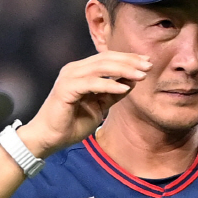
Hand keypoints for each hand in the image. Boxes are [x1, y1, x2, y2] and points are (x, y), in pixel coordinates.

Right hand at [20, 46, 150, 158]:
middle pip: (105, 59)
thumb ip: (112, 93)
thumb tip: (131, 82)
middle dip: (129, 61)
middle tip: (148, 66)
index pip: (106, 58)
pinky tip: (125, 89)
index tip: (147, 63)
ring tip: (141, 75)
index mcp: (80, 71)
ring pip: (100, 67)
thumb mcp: (98, 106)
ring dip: (123, 70)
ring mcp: (69, 77)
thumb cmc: (70, 124)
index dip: (127, 59)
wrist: (48, 138)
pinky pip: (92, 83)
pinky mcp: (66, 89)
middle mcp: (73, 70)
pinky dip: (110, 85)